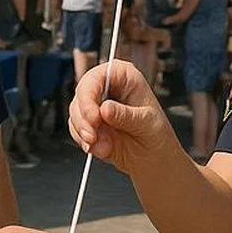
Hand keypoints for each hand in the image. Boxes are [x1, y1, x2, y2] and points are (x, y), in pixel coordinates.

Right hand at [67, 59, 173, 174]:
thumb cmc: (156, 132)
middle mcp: (106, 86)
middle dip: (84, 119)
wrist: (152, 156)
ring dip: (85, 133)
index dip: (89, 95)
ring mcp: (96, 104)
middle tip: (92, 138)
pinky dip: (85, 142)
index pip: (97, 77)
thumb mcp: (146, 123)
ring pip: (75, 113)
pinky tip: (102, 149)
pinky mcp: (88, 122)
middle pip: (81, 94)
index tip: (94, 117)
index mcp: (123, 76)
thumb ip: (125, 116)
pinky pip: (76, 130)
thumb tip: (105, 109)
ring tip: (105, 147)